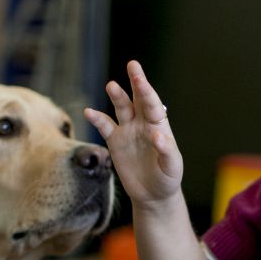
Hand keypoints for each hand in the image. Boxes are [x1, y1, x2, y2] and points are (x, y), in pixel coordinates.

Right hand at [84, 61, 182, 208]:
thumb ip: (166, 150)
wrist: (153, 195)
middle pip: (138, 98)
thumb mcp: (172, 167)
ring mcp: (128, 131)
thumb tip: (157, 134)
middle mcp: (143, 124)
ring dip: (116, 97)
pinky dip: (97, 119)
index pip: (152, 104)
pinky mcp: (115, 142)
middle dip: (135, 82)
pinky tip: (89, 112)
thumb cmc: (167, 179)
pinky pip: (105, 127)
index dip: (146, 91)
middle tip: (133, 65)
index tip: (140, 78)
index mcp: (159, 125)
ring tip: (112, 86)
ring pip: (121, 108)